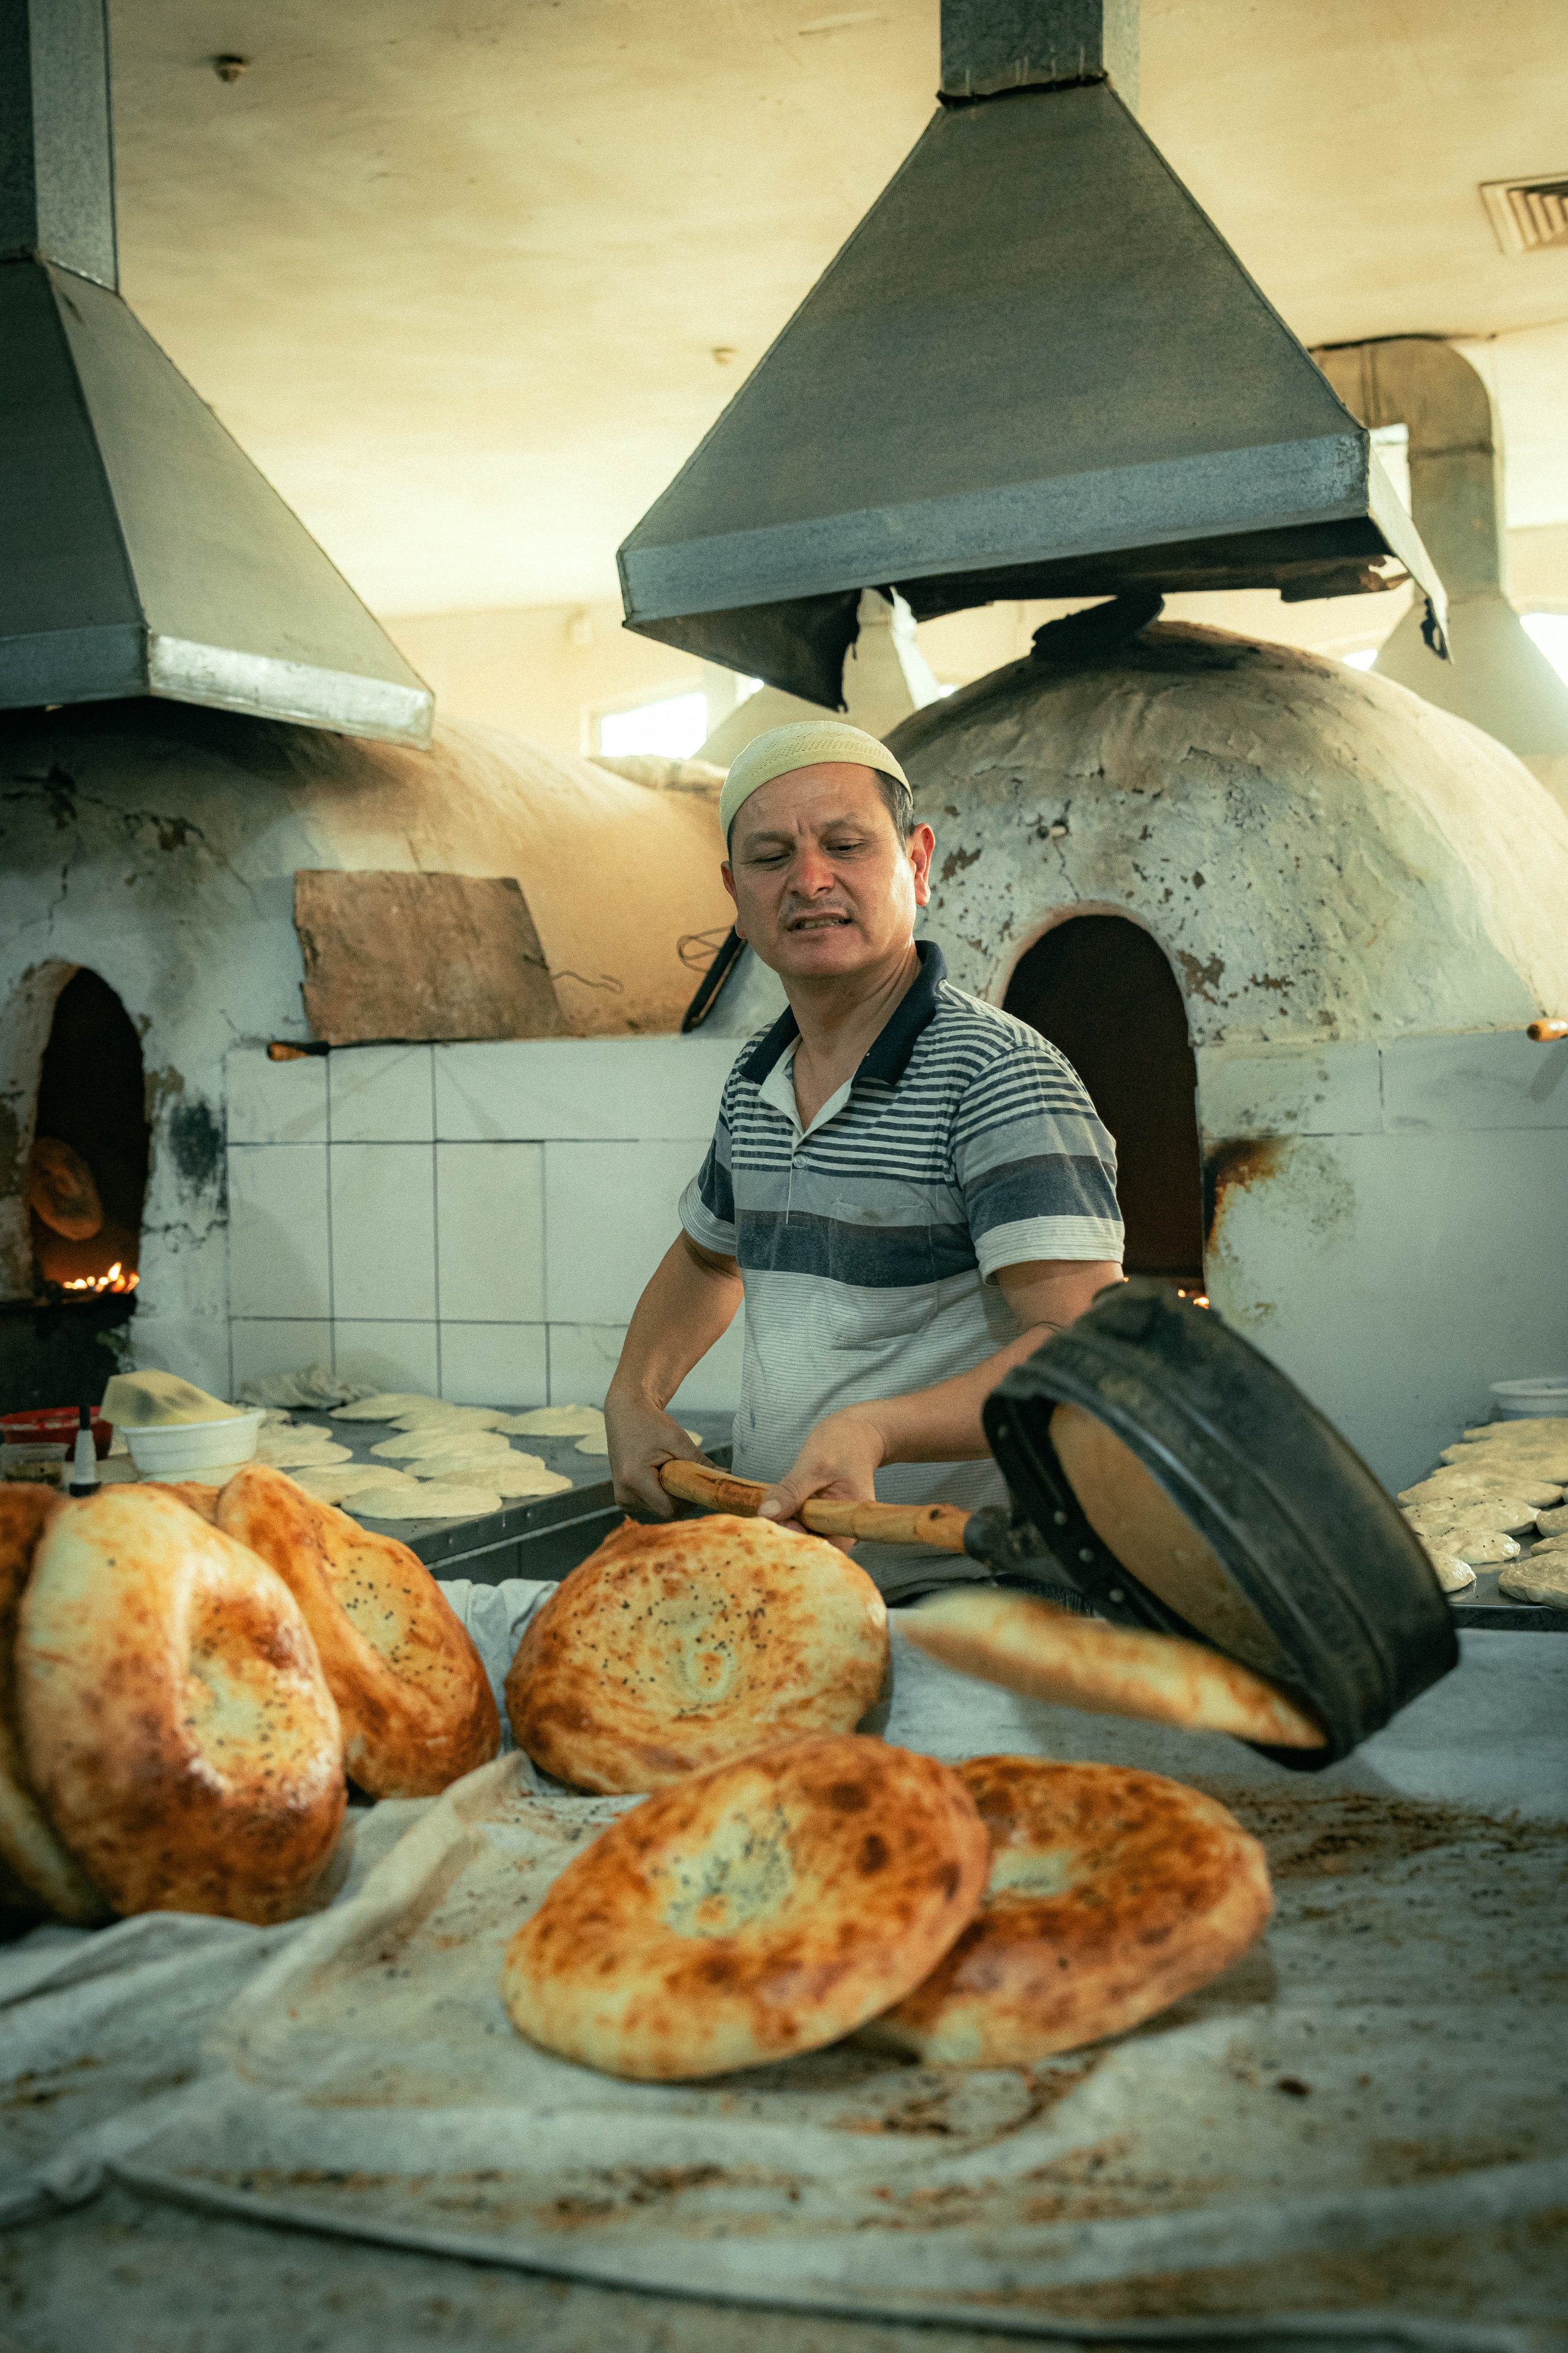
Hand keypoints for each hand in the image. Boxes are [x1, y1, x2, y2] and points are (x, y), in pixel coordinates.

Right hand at [604, 1384, 706, 1517]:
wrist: (625, 1413)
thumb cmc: (651, 1423)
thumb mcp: (677, 1439)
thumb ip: (700, 1462)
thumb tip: (727, 1476)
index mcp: (633, 1479)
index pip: (669, 1508)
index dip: (689, 1500)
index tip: (699, 1484)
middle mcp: (623, 1493)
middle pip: (665, 1512)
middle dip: (681, 1497)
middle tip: (686, 1473)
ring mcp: (622, 1497)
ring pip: (660, 1510)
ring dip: (671, 1494)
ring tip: (668, 1468)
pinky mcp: (623, 1497)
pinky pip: (651, 1505)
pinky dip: (661, 1493)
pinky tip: (659, 1474)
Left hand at [758, 1408, 887, 1549]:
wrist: (857, 1432)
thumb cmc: (843, 1444)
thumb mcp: (815, 1464)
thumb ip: (791, 1490)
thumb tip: (766, 1514)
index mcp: (850, 1522)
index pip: (823, 1549)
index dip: (798, 1541)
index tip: (778, 1521)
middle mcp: (842, 1528)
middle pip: (810, 1545)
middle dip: (786, 1534)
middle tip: (767, 1515)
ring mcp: (830, 1522)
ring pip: (802, 1534)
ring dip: (784, 1524)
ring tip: (772, 1508)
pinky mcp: (819, 1514)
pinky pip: (799, 1522)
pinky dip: (786, 1515)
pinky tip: (777, 1504)